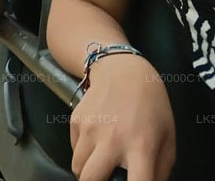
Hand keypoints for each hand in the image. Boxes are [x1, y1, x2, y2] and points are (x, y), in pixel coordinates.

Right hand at [70, 54, 175, 180]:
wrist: (122, 71)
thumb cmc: (150, 107)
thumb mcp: (167, 140)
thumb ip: (159, 170)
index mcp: (141, 146)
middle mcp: (111, 139)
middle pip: (90, 179)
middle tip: (107, 178)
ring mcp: (89, 129)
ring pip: (78, 167)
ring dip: (89, 171)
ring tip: (101, 163)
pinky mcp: (75, 122)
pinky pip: (74, 149)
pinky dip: (84, 154)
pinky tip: (96, 142)